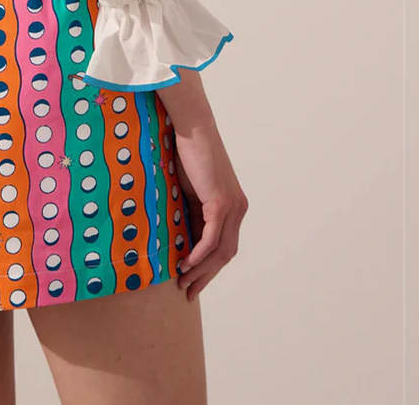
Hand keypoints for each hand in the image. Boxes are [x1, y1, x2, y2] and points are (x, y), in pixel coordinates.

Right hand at [171, 120, 247, 301]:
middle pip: (226, 254)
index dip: (209, 268)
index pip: (224, 247)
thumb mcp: (189, 191)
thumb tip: (179, 240)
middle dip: (207, 276)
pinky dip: (200, 253)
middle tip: (187, 290)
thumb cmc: (187, 154)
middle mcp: (238, 209)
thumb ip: (191, 213)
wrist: (192, 128)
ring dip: (202, 270)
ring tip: (182, 280)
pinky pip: (212, 237)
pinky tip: (187, 263)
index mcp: (233, 207)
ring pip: (220, 250)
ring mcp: (232, 206)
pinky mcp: (221, 201)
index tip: (192, 282)